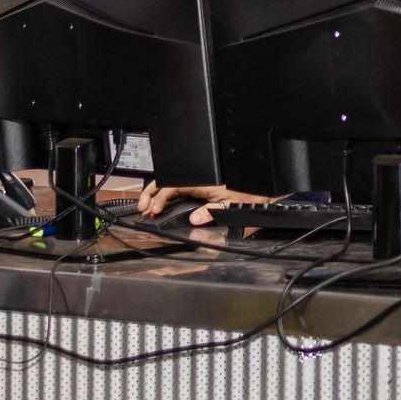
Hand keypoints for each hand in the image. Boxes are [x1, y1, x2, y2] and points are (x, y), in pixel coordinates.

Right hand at [138, 181, 269, 226]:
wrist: (258, 189)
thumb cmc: (246, 194)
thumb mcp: (228, 204)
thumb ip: (210, 212)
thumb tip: (194, 219)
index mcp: (201, 181)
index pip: (172, 186)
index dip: (159, 197)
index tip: (152, 210)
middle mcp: (197, 180)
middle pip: (167, 182)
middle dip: (151, 193)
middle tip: (141, 208)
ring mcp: (197, 182)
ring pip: (171, 185)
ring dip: (157, 195)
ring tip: (147, 207)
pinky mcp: (199, 187)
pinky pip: (178, 189)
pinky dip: (167, 196)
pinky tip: (161, 205)